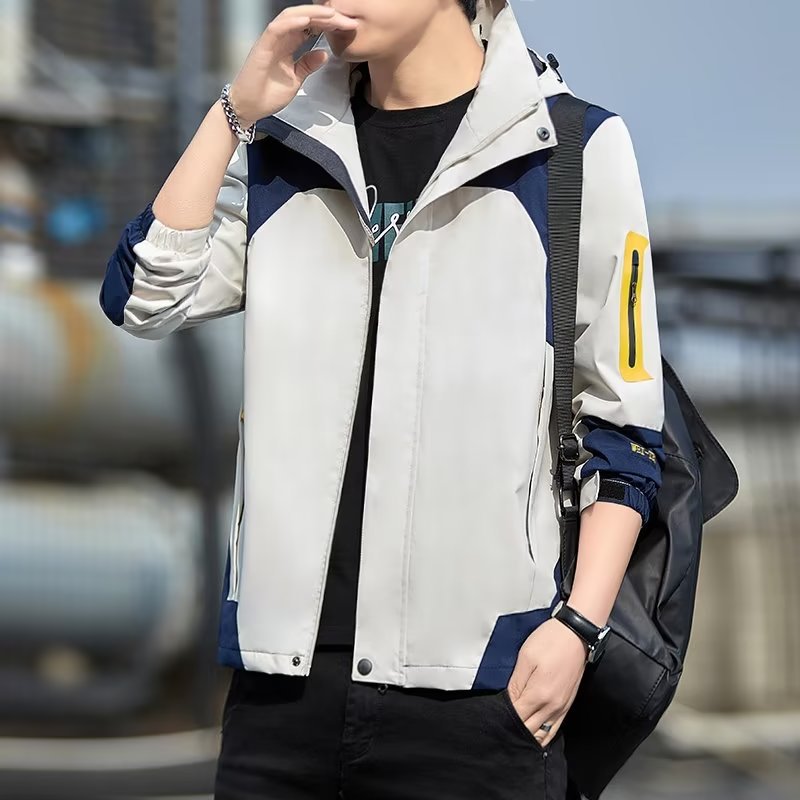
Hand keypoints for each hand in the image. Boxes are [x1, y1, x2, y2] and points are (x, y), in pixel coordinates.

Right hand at [228, 4, 358, 126]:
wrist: (249, 107)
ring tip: (330, 14)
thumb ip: (308, 64)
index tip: (347, 27)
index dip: (329, 24)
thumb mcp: (296, 79)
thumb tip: (325, 54)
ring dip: (311, 14)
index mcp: (288, 44)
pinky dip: (292, 23)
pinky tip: (307, 21)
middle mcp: (280, 38)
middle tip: (346, 18)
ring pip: (291, 17)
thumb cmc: (268, 94)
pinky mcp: (262, 47)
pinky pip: (277, 29)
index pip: (311, 27)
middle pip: (304, 18)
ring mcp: (270, 41)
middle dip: (325, 17)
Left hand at [505, 618, 587, 747]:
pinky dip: (543, 734)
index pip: (517, 717)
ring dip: (529, 734)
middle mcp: (552, 706)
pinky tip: (534, 731)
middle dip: (514, 728)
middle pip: (529, 730)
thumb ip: (516, 684)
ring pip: (543, 734)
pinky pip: (555, 728)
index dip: (504, 717)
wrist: (576, 634)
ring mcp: (562, 707)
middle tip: (502, 721)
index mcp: (539, 695)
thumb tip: (509, 702)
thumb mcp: (525, 658)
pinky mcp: (568, 704)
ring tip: (516, 727)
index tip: (495, 713)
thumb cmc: (550, 641)